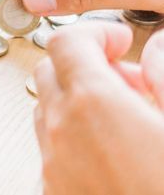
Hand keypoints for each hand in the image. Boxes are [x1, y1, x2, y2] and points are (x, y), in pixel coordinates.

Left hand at [33, 22, 163, 194]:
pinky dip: (76, 140)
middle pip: (51, 74)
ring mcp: (54, 168)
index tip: (121, 40)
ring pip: (49, 113)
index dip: (94, 34)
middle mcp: (62, 133)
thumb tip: (158, 47)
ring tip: (132, 123)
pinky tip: (118, 157)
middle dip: (86, 66)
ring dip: (80, 104)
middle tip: (132, 82)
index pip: (66, 42)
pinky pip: (54, 153)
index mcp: (94, 104)